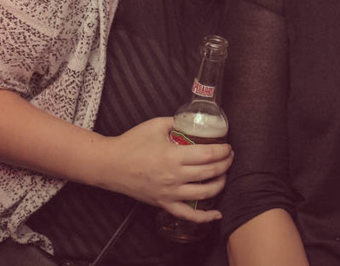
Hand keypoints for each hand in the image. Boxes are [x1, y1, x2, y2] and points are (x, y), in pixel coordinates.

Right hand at [101, 117, 232, 221]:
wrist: (109, 165)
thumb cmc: (131, 142)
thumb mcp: (156, 125)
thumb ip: (177, 122)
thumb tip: (193, 120)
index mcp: (174, 156)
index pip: (209, 154)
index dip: (223, 151)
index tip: (228, 146)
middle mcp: (174, 176)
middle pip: (210, 173)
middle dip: (226, 164)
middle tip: (229, 157)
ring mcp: (169, 193)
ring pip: (204, 193)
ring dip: (220, 184)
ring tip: (223, 175)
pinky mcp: (163, 203)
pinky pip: (187, 215)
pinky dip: (204, 218)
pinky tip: (217, 215)